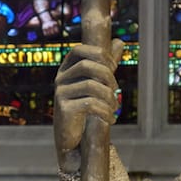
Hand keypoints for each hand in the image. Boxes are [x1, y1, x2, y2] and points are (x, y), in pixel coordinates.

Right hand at [53, 39, 123, 170]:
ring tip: (114, 108)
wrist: (73, 139)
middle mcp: (60, 79)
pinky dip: (106, 111)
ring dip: (109, 97)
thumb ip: (106, 63)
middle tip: (116, 91)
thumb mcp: (96, 83)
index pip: (79, 50)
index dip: (98, 54)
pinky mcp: (64, 109)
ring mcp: (60, 94)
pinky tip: (111, 119)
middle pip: (87, 66)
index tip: (113, 66)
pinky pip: (90, 104)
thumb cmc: (86, 108)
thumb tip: (119, 41)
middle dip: (108, 77)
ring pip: (91, 86)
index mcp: (67, 69)